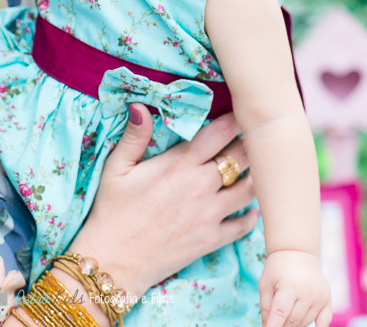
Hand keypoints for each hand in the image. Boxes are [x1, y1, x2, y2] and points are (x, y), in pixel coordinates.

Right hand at [67, 104, 256, 299]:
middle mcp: (201, 186)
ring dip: (254, 176)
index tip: (240, 111)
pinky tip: (250, 208)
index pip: (219, 133)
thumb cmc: (112, 211)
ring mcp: (210, 214)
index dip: (234, 119)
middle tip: (253, 136)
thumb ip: (134, 136)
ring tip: (255, 168)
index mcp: (179, 164)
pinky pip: (244, 225)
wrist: (115, 260)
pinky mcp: (212, 239)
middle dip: (249, 143)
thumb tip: (138, 106)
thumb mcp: (115, 169)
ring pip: (249, 188)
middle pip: (241, 157)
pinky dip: (251, 215)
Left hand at [258, 249, 331, 326]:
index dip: (273, 326)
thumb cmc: (277, 270)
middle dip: (282, 326)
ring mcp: (319, 297)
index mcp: (289, 287)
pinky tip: (306, 324)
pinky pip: (325, 321)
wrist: (298, 253)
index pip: (280, 314)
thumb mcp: (265, 284)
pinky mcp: (327, 299)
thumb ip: (265, 307)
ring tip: (286, 315)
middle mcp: (307, 293)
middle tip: (276, 321)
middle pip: (293, 321)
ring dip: (295, 324)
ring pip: (306, 322)